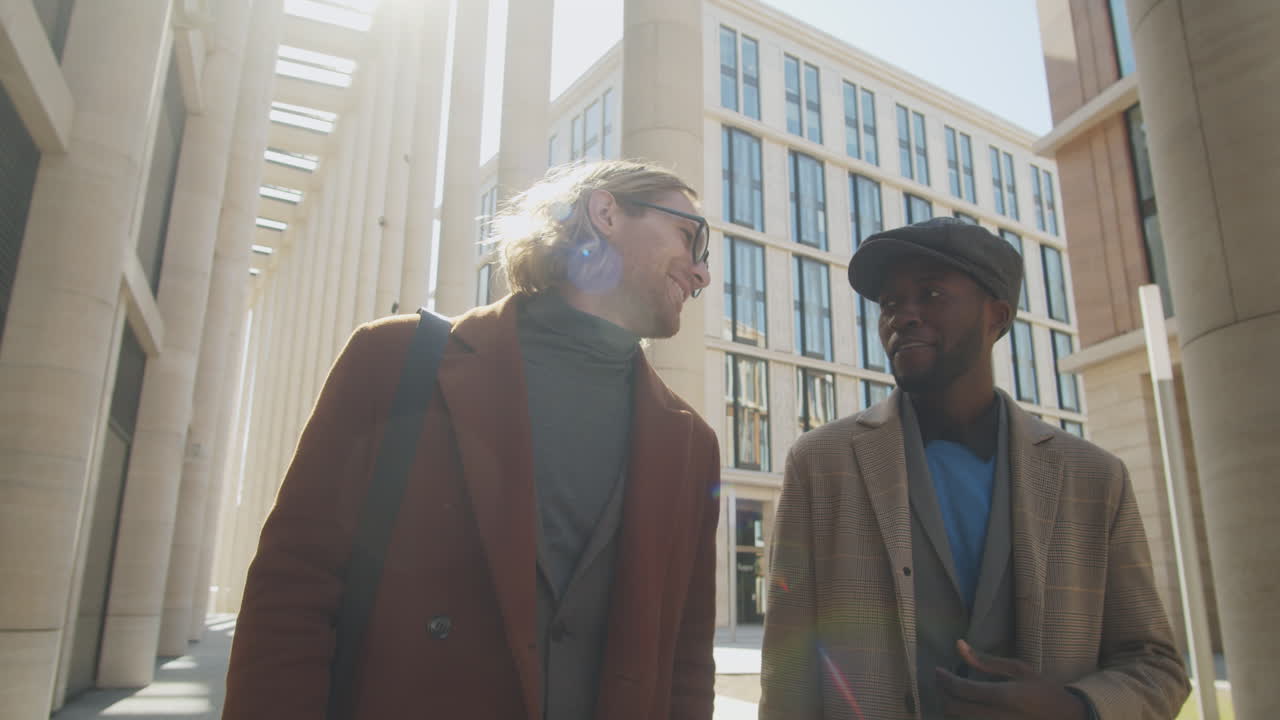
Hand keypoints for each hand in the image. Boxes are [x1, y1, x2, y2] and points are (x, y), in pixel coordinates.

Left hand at [934, 639, 1089, 719]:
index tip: (938, 671)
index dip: (943, 679)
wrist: (1068, 718)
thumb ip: (986, 662)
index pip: (961, 689)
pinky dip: (962, 717)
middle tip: (942, 682)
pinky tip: (965, 708)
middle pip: (953, 708)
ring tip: (953, 695)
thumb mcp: (1020, 670)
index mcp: (1003, 696)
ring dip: (950, 708)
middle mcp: (996, 717)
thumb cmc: (1045, 691)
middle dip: (942, 693)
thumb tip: (959, 645)